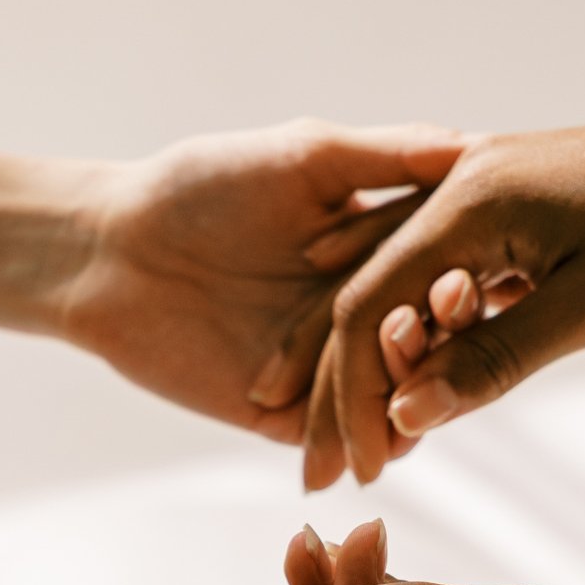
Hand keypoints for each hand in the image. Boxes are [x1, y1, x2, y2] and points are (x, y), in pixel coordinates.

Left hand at [59, 119, 465, 446]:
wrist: (112, 250)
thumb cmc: (203, 184)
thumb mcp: (304, 157)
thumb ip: (383, 156)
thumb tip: (464, 145)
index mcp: (378, 253)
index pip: (441, 276)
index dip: (460, 278)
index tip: (471, 274)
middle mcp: (361, 315)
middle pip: (428, 344)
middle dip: (443, 337)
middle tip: (448, 316)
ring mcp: (327, 371)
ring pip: (392, 398)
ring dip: (411, 387)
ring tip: (407, 364)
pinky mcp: (287, 419)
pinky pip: (339, 439)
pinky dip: (366, 437)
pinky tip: (383, 428)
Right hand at [306, 103, 584, 484]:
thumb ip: (494, 359)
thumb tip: (404, 417)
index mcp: (469, 199)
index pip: (368, 307)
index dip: (347, 399)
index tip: (349, 476)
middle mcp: (461, 186)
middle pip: (362, 296)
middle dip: (330, 388)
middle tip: (309, 471)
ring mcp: (487, 195)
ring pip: (393, 287)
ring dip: (359, 363)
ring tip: (326, 432)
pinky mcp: (517, 215)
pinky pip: (438, 279)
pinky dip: (412, 336)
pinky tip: (402, 384)